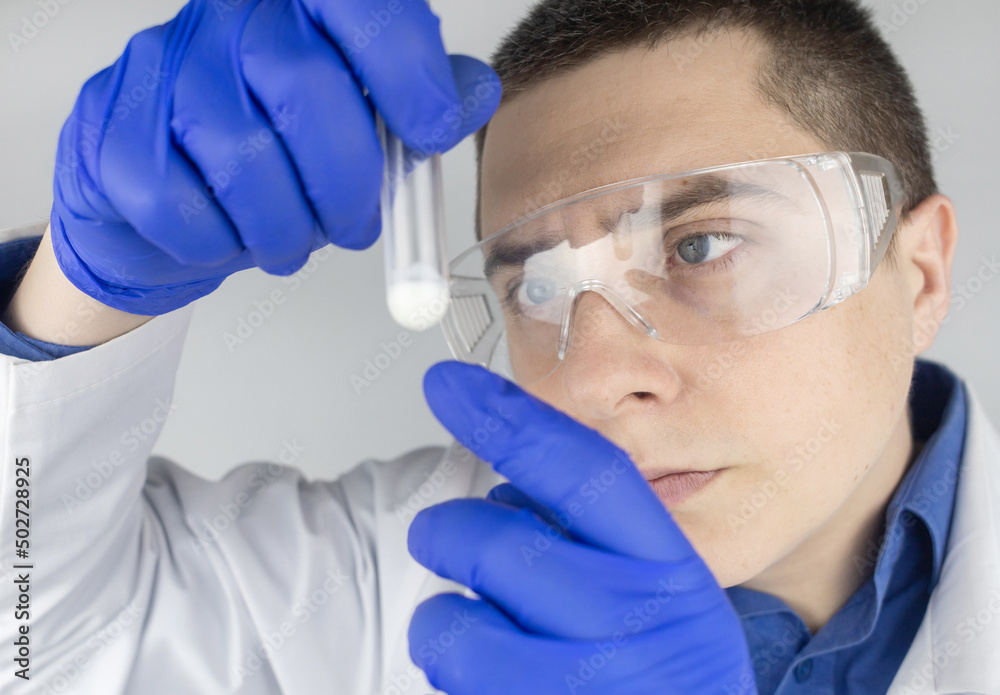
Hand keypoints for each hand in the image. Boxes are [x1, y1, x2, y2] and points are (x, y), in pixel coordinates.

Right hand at [50, 0, 498, 314]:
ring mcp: (161, 67)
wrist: (162, 199)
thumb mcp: (358, 124)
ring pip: (246, 162)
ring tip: (293, 240)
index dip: (410, 75)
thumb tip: (470, 94)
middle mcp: (228, 19)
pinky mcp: (110, 129)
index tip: (430, 134)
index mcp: (301, 7)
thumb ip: (417, 102)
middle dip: (349, 186)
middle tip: (353, 224)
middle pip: (310, 92)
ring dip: (287, 230)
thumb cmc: (270, 157)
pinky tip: (228, 238)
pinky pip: (180, 207)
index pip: (364, 6)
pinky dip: (220, 245)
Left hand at [406, 362, 757, 694]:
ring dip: (442, 610)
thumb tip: (510, 490)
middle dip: (446, 531)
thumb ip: (604, 535)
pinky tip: (482, 662)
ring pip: (457, 619)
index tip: (452, 385)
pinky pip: (454, 672)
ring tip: (471, 617)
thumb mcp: (669, 593)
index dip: (510, 419)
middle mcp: (631, 621)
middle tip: (443, 536)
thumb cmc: (669, 671)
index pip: (584, 470)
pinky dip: (448, 656)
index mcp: (668, 566)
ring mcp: (587, 681)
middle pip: (498, 545)